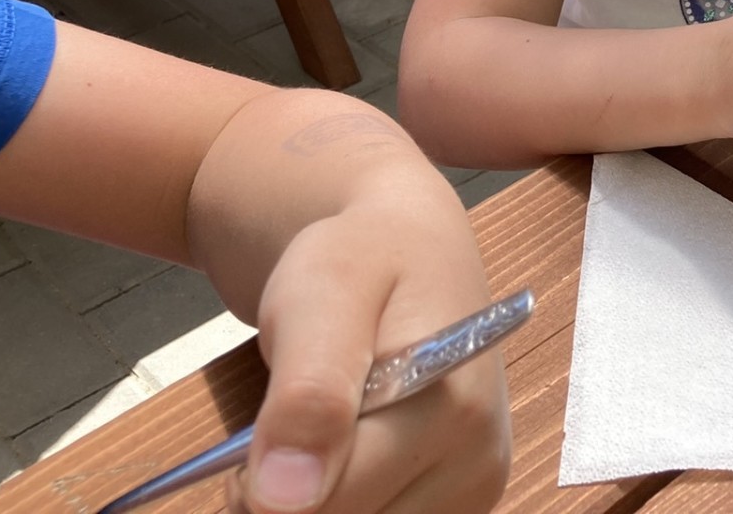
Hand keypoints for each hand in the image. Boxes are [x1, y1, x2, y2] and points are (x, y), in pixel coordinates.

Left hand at [236, 193, 509, 513]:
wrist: (407, 245)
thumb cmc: (360, 259)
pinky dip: (351, 502)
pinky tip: (346, 459)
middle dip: (295, 496)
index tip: (253, 442)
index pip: (331, 504)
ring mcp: (476, 485)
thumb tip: (285, 496)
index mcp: (452, 408)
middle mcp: (479, 459)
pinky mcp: (465, 500)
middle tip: (283, 432)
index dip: (267, 488)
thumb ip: (308, 391)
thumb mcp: (322, 294)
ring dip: (319, 501)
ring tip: (320, 437)